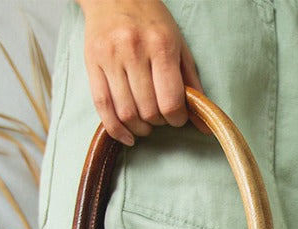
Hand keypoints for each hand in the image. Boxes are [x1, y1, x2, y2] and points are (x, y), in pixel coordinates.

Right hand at [76, 0, 205, 144]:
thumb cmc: (151, 22)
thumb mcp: (179, 47)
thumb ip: (192, 86)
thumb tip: (205, 126)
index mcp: (161, 45)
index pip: (170, 101)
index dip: (177, 119)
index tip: (177, 117)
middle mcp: (134, 50)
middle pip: (148, 110)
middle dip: (158, 123)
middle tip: (161, 117)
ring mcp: (110, 57)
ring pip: (126, 113)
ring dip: (139, 128)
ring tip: (146, 124)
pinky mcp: (92, 63)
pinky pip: (102, 107)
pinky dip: (116, 129)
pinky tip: (127, 135)